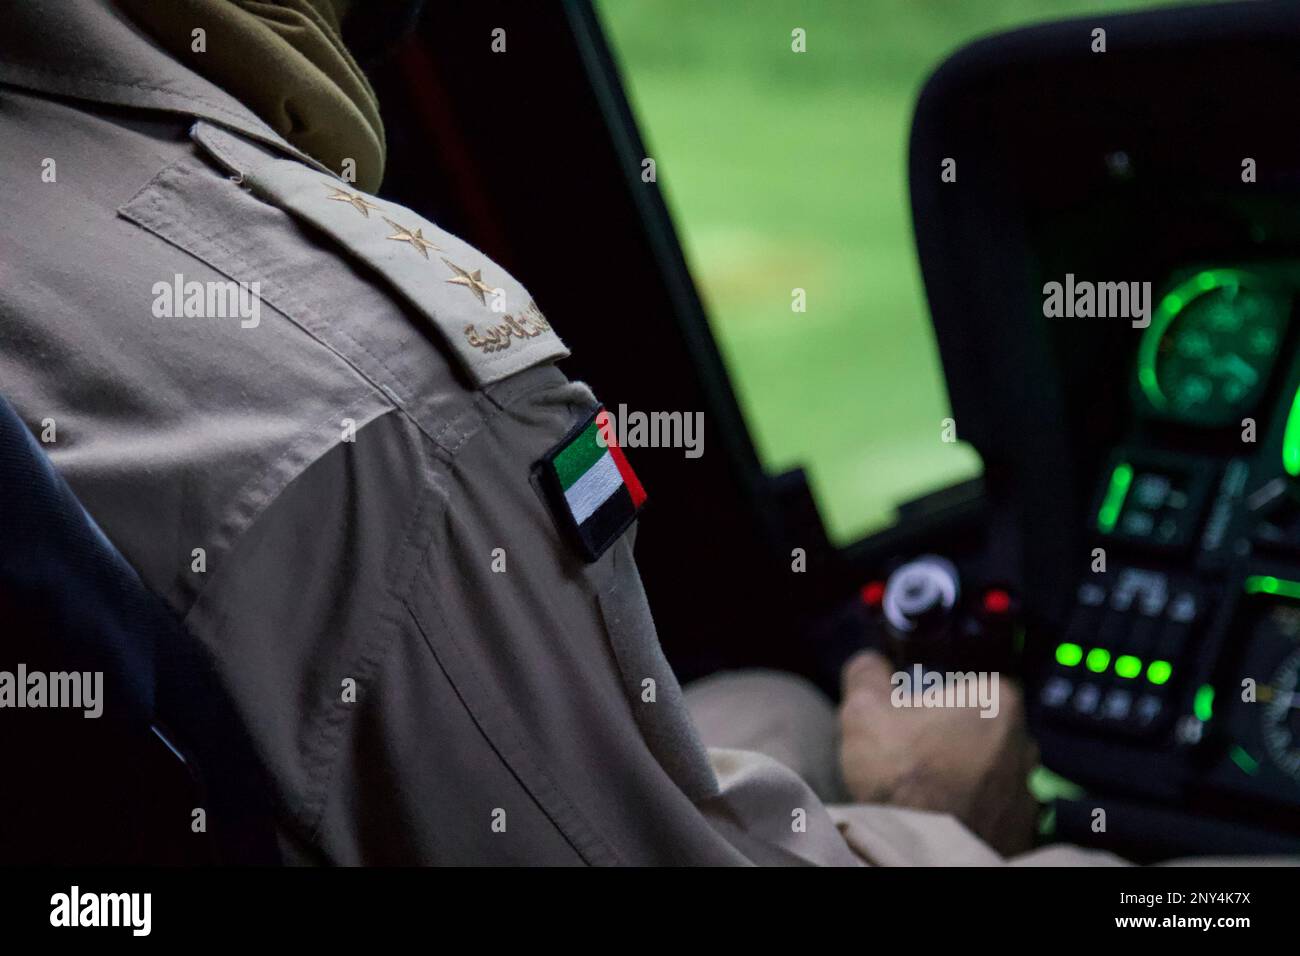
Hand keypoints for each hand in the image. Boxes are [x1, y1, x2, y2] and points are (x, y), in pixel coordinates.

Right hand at [837, 650, 1038, 854]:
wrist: (920, 853)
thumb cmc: (901, 776)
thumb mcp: (865, 709)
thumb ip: (867, 674)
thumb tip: (870, 664)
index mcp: (999, 700)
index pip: (966, 682)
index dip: (930, 697)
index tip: (906, 715)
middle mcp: (1025, 743)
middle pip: (977, 725)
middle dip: (946, 735)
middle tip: (909, 752)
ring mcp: (1027, 790)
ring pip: (985, 768)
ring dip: (959, 773)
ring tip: (921, 788)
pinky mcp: (1021, 830)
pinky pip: (990, 807)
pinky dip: (967, 807)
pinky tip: (936, 812)